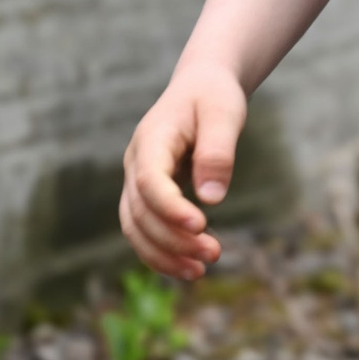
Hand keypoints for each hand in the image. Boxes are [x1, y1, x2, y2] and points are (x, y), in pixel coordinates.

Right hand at [120, 62, 247, 281]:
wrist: (201, 88)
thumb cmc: (213, 97)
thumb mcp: (224, 113)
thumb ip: (217, 152)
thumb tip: (211, 199)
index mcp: (151, 139)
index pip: (149, 180)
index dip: (170, 207)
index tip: (201, 225)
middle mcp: (135, 163)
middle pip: (141, 210)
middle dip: (173, 238)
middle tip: (214, 254)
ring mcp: (136, 180)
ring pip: (135, 227)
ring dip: (163, 254)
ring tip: (200, 271)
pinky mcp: (147, 195)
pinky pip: (143, 230)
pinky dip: (161, 252)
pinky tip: (188, 268)